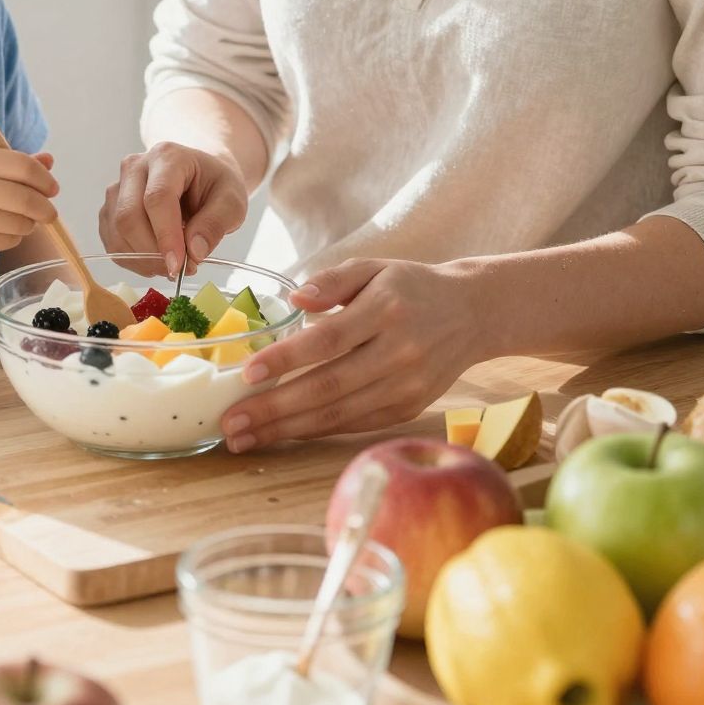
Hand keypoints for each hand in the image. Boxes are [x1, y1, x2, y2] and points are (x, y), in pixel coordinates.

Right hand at [0, 148, 57, 260]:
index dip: (45, 179)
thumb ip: (10, 163)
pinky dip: (12, 237)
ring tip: (19, 220)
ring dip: (28, 225)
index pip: (24, 167)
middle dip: (45, 209)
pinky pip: (8, 240)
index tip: (52, 188)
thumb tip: (49, 161)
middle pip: (28, 199)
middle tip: (49, 213)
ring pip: (21, 223)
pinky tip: (1, 230)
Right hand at [100, 142, 248, 277]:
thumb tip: (194, 252)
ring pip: (117, 232)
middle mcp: (134, 166)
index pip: (157, 198)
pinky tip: (156, 259)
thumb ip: (216, 223)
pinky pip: (112, 242)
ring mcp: (117, 187)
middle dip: (152, 252)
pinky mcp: (109, 209)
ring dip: (143, 260)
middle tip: (180, 270)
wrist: (199, 174)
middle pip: (129, 216)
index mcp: (167, 157)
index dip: (166, 236)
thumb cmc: (215, 185)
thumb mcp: (232, 201)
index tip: (179, 266)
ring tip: (172, 264)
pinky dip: (133, 260)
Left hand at [221, 257, 481, 450]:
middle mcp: (399, 352)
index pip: (328, 340)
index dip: (287, 359)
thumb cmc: (410, 286)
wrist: (472, 313)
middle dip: (275, 409)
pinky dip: (316, 431)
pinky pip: (356, 425)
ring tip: (244, 437)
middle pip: (329, 386)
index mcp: (386, 310)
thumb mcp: (373, 267)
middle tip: (231, 422)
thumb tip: (295, 299)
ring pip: (340, 414)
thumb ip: (332, 280)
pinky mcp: (410, 408)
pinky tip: (283, 434)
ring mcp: (407, 386)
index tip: (247, 374)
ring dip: (288, 430)